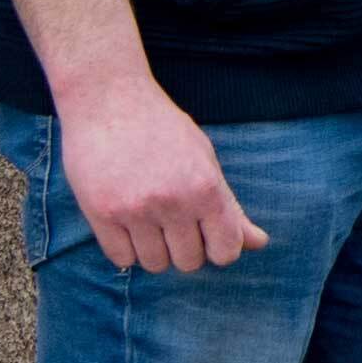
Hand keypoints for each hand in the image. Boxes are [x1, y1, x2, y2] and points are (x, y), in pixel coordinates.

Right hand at [52, 75, 260, 275]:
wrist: (107, 98)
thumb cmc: (161, 128)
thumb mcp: (204, 160)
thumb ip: (230, 206)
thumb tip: (260, 243)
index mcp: (205, 187)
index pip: (226, 251)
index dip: (218, 248)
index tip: (206, 233)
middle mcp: (173, 201)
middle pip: (189, 262)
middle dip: (184, 248)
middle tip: (172, 221)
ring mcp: (135, 209)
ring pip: (154, 264)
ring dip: (154, 250)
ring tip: (147, 219)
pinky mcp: (101, 212)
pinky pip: (121, 258)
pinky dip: (125, 249)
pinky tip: (125, 223)